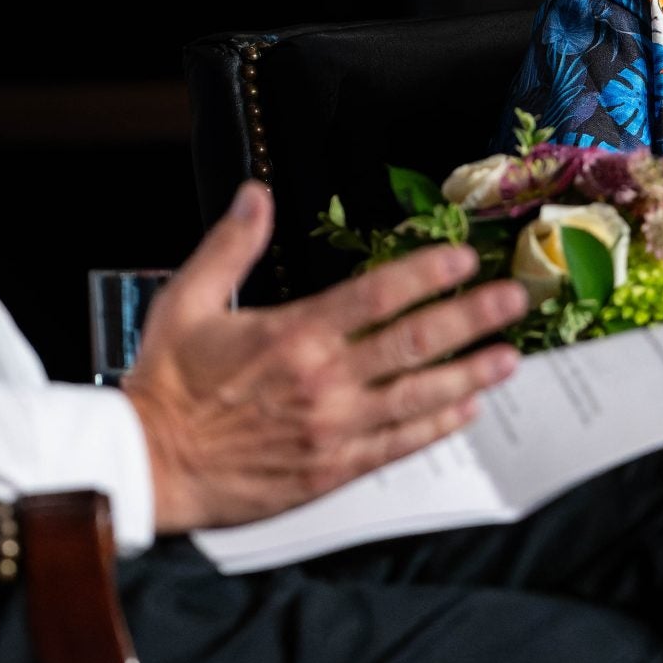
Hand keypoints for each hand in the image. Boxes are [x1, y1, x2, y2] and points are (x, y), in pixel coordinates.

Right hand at [124, 182, 528, 532]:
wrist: (151, 465)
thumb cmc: (168, 385)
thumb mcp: (186, 299)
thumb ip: (231, 244)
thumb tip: (258, 193)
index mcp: (294, 334)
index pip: (378, 295)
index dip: (428, 274)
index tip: (463, 259)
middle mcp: (324, 381)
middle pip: (415, 343)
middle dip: (472, 319)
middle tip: (512, 301)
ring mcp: (333, 429)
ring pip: (419, 397)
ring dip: (470, 373)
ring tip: (508, 357)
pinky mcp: (332, 469)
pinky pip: (399, 446)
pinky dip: (437, 426)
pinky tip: (466, 410)